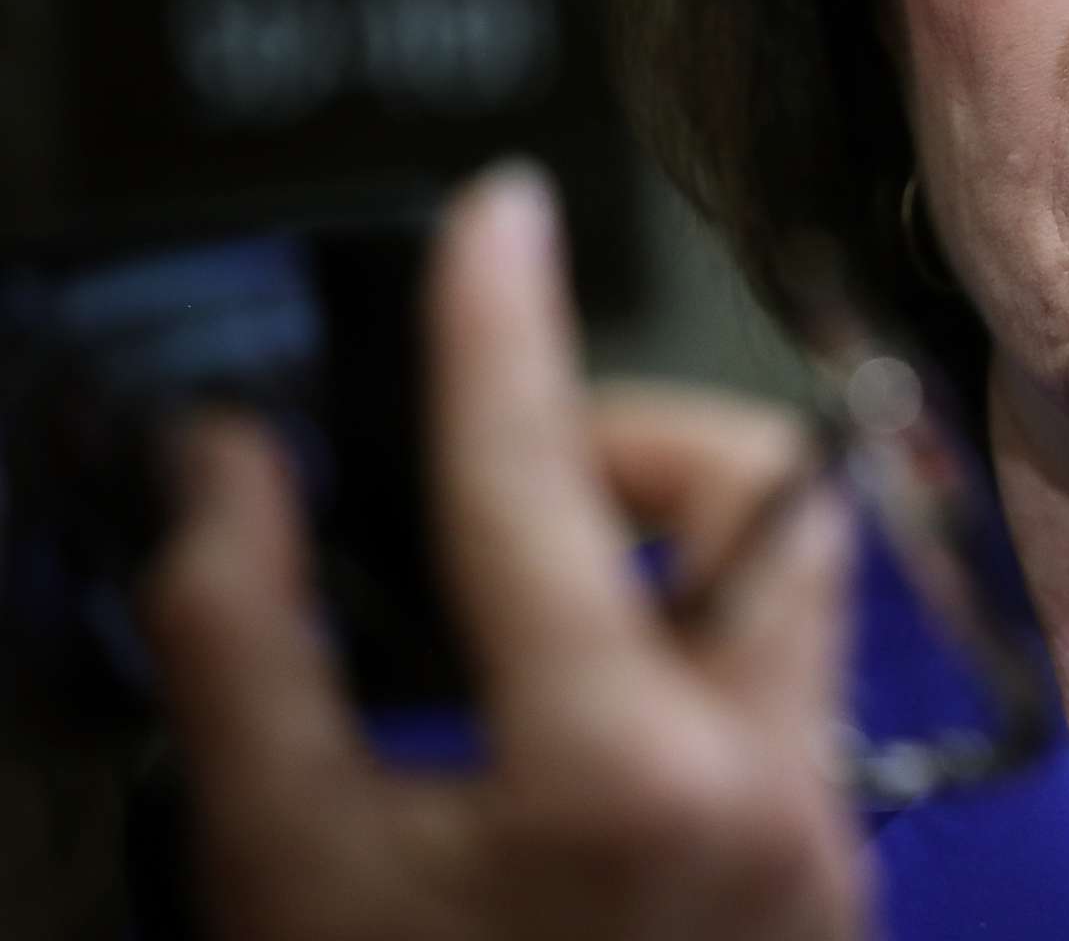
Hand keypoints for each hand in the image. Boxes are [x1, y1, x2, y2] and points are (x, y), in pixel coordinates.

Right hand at [139, 165, 867, 940]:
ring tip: (532, 584)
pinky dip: (686, 634)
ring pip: (798, 582)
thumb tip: (229, 474)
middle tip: (514, 469)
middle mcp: (768, 778)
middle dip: (641, 438)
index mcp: (627, 772)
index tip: (494, 213)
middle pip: (767, 496)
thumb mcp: (283, 870)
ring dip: (673, 536)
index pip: (547, 484)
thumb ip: (245, 650)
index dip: (499, 331)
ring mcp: (819, 821)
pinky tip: (579, 690)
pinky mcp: (825, 857)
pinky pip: (785, 675)